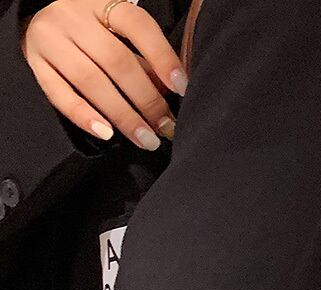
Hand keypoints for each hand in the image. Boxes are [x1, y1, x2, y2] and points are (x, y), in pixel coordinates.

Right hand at [19, 0, 187, 149]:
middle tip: (166, 127)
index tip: (182, 87)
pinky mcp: (33, 64)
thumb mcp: (117, 36)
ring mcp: (50, 40)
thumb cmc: (90, 35)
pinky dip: (85, 116)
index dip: (162, 56)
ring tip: (146, 139)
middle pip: (116, 61)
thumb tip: (170, 95)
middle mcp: (73, 17)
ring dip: (123, 115)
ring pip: (90, 80)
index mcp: (101, 4)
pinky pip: (59, 94)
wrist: (38, 21)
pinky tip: (107, 133)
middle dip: (147, 100)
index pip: (136, 24)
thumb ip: (142, 60)